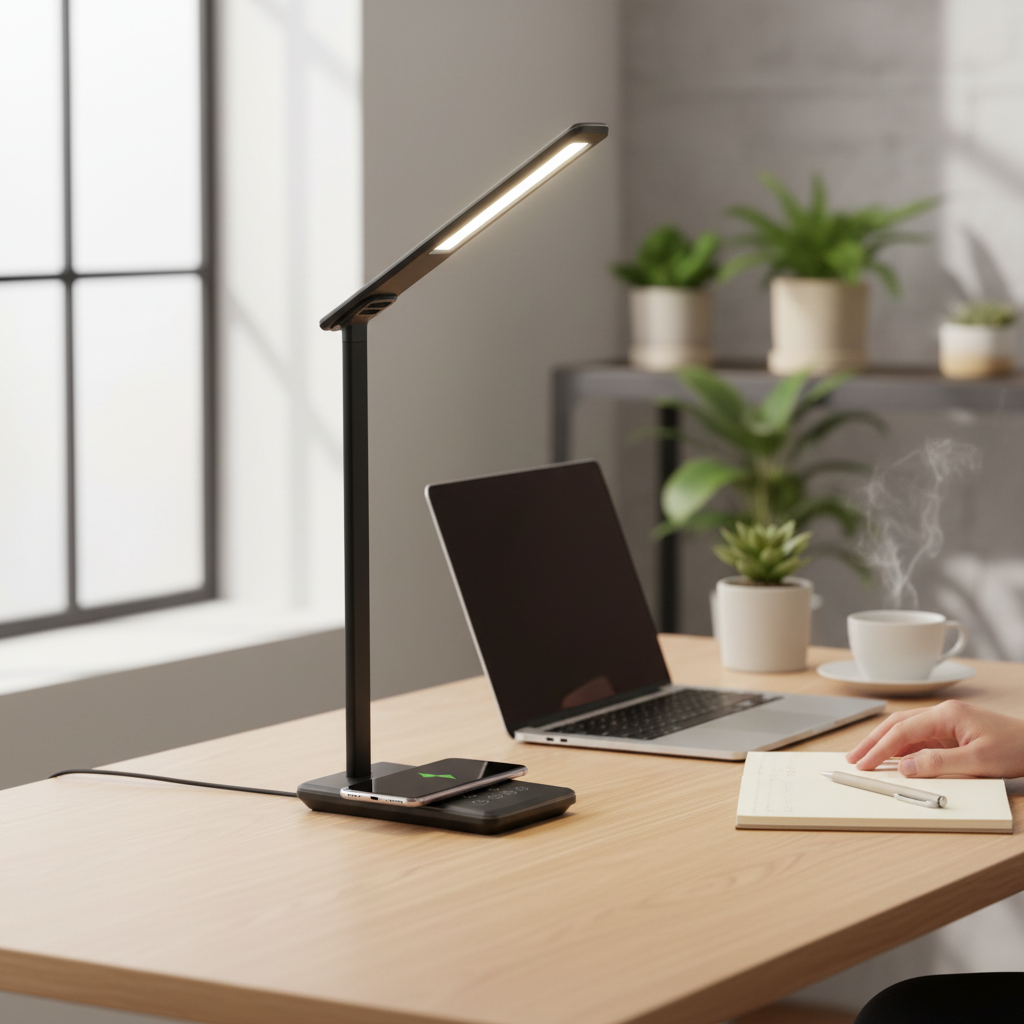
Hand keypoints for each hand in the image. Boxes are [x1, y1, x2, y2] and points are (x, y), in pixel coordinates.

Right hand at [846, 700, 1023, 778]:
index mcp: (947, 714)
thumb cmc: (1017, 749)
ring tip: (866, 758)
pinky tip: (893, 759)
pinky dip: (901, 749)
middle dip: (873, 741)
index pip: (902, 730)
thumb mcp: (978, 761)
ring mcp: (947, 722)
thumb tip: (905, 767)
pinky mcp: (952, 733)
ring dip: (884, 744)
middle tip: (854, 758)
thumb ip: (939, 763)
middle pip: (897, 725)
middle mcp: (943, 714)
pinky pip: (919, 739)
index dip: (880, 748)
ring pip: (906, 731)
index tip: (864, 763)